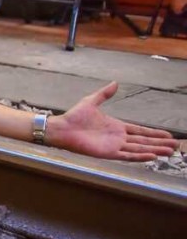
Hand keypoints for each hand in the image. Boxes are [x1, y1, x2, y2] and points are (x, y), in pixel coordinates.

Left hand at [47, 82, 179, 160]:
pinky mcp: (108, 153)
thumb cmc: (74, 116)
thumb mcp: (92, 101)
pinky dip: (140, 156)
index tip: (169, 135)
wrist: (62, 128)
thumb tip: (115, 83)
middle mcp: (118, 138)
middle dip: (160, 143)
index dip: (155, 133)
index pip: (141, 131)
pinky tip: (152, 156)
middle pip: (144, 141)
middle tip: (177, 146)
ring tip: (170, 152)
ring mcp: (114, 146)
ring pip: (140, 149)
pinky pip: (127, 155)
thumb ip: (104, 94)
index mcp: (116, 126)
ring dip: (155, 150)